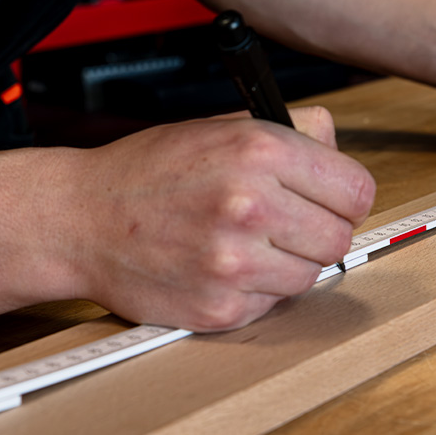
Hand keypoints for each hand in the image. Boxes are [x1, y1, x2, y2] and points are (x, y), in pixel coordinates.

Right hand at [62, 106, 373, 331]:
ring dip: (287, 264)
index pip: (356, 189)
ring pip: (309, 277)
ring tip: (246, 244)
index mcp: (257, 150)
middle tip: (287, 224)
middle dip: (319, 232)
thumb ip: (286, 131)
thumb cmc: (144, 172)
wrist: (79, 219)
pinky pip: (271, 305)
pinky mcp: (219, 308)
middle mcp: (250, 204)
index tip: (329, 200)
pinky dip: (255, 290)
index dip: (343, 195)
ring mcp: (234, 262)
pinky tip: (221, 266)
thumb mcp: (218, 126)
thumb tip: (333, 143)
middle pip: (339, 238)